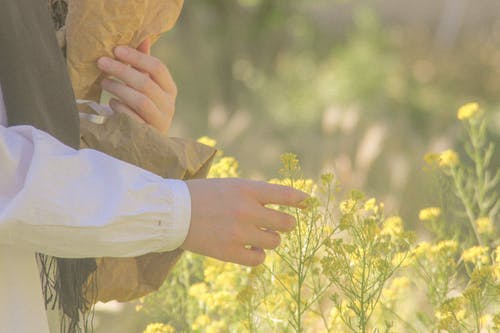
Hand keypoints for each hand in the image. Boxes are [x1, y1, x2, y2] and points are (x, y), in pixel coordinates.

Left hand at [97, 37, 175, 133]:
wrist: (147, 142)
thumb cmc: (144, 108)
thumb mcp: (147, 85)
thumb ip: (145, 64)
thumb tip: (144, 37)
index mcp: (170, 90)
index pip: (158, 68)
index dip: (137, 57)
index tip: (116, 49)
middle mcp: (169, 106)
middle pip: (146, 83)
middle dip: (122, 70)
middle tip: (102, 62)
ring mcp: (160, 122)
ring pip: (140, 100)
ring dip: (118, 88)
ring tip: (104, 81)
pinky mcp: (147, 135)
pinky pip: (131, 118)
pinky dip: (119, 108)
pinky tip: (111, 103)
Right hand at [181, 178, 308, 265]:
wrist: (172, 212)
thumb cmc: (203, 195)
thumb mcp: (231, 185)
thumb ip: (256, 194)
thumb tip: (285, 205)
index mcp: (247, 189)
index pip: (284, 194)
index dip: (300, 199)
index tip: (308, 202)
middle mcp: (247, 210)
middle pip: (286, 223)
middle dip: (284, 224)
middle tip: (275, 224)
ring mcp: (239, 232)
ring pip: (275, 242)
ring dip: (270, 239)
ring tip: (257, 236)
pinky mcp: (229, 251)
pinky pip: (258, 259)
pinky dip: (257, 255)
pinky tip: (248, 249)